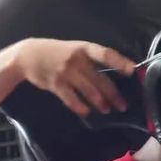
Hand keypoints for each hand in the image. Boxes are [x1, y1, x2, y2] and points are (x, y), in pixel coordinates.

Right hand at [13, 38, 135, 116]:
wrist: (28, 55)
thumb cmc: (57, 52)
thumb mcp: (75, 48)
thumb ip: (91, 59)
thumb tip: (114, 72)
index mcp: (84, 48)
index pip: (106, 54)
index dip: (120, 62)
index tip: (132, 71)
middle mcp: (77, 60)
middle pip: (100, 79)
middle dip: (113, 94)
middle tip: (122, 105)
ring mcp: (66, 73)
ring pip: (89, 91)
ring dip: (100, 102)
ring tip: (107, 109)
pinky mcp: (56, 84)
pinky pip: (72, 99)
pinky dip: (80, 107)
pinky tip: (86, 111)